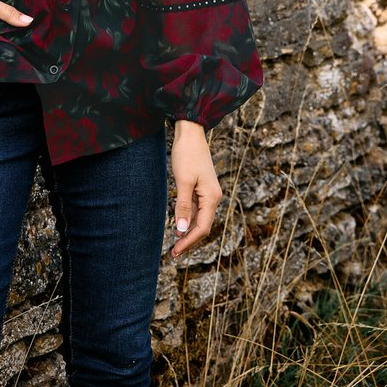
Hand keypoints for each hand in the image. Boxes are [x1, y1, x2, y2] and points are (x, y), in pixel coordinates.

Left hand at [170, 120, 221, 258]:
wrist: (190, 133)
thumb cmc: (187, 155)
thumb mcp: (183, 181)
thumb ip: (183, 206)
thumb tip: (181, 230)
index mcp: (212, 197)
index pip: (202, 228)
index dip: (189, 242)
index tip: (175, 252)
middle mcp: (213, 197)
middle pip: (203, 226)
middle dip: (189, 240)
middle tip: (173, 253)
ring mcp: (208, 193)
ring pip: (200, 218)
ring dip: (188, 231)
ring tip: (175, 244)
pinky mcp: (201, 188)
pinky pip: (196, 209)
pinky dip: (188, 219)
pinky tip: (180, 225)